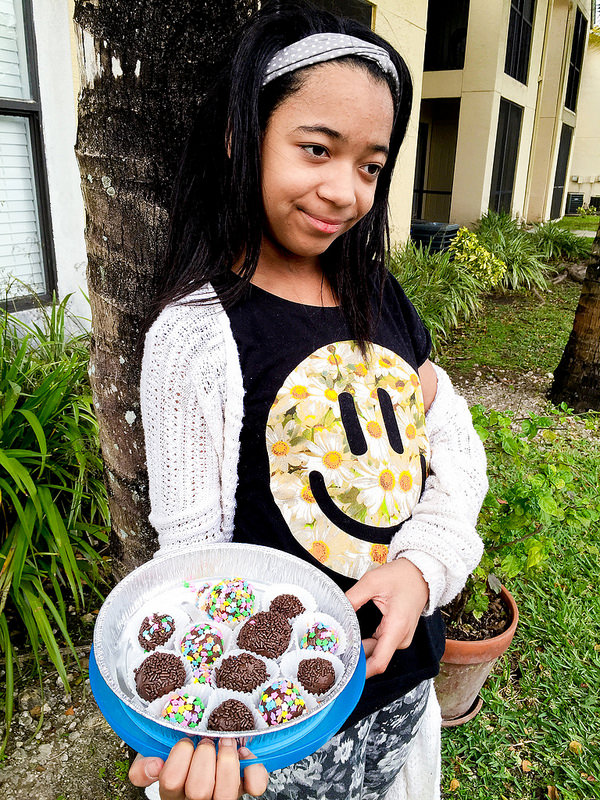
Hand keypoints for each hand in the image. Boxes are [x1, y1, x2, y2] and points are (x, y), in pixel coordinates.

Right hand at [128, 737, 268, 799]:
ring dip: (227, 761)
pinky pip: (255, 785)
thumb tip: (155, 765)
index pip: (171, 782)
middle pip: (199, 790)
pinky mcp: (246, 787)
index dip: (179, 757)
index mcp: (173, 792)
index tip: (185, 742)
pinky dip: (254, 770)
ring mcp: (223, 796)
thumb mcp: (159, 755)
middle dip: (204, 756)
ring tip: (225, 743)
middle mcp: (198, 799)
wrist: (210, 746)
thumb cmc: (184, 753)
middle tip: (206, 741)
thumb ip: (146, 764)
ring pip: (226, 794)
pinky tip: (245, 756)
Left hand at [345, 558, 428, 678]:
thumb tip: (335, 613)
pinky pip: (380, 645)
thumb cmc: (401, 576)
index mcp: (397, 627)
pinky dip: (366, 644)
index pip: (379, 662)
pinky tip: (353, 637)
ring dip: (359, 650)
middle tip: (332, 652)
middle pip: (374, 657)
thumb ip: (352, 599)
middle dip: (354, 657)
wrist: (421, 573)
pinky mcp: (399, 635)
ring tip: (340, 643)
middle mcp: (401, 637)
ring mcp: (401, 638)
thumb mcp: (372, 582)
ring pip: (376, 652)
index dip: (361, 672)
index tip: (344, 673)